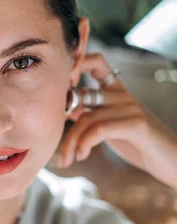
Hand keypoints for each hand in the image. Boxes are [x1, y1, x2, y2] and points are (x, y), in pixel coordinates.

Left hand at [59, 52, 176, 187]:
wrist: (173, 162)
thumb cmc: (140, 146)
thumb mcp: (111, 128)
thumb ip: (91, 116)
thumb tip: (67, 109)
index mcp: (117, 91)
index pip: (96, 61)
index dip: (76, 64)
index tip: (60, 90)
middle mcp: (123, 94)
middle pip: (81, 96)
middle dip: (61, 120)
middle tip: (57, 147)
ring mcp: (130, 108)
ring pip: (86, 117)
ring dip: (71, 142)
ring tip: (67, 160)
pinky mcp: (136, 124)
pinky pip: (100, 128)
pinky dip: (84, 143)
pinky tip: (82, 155)